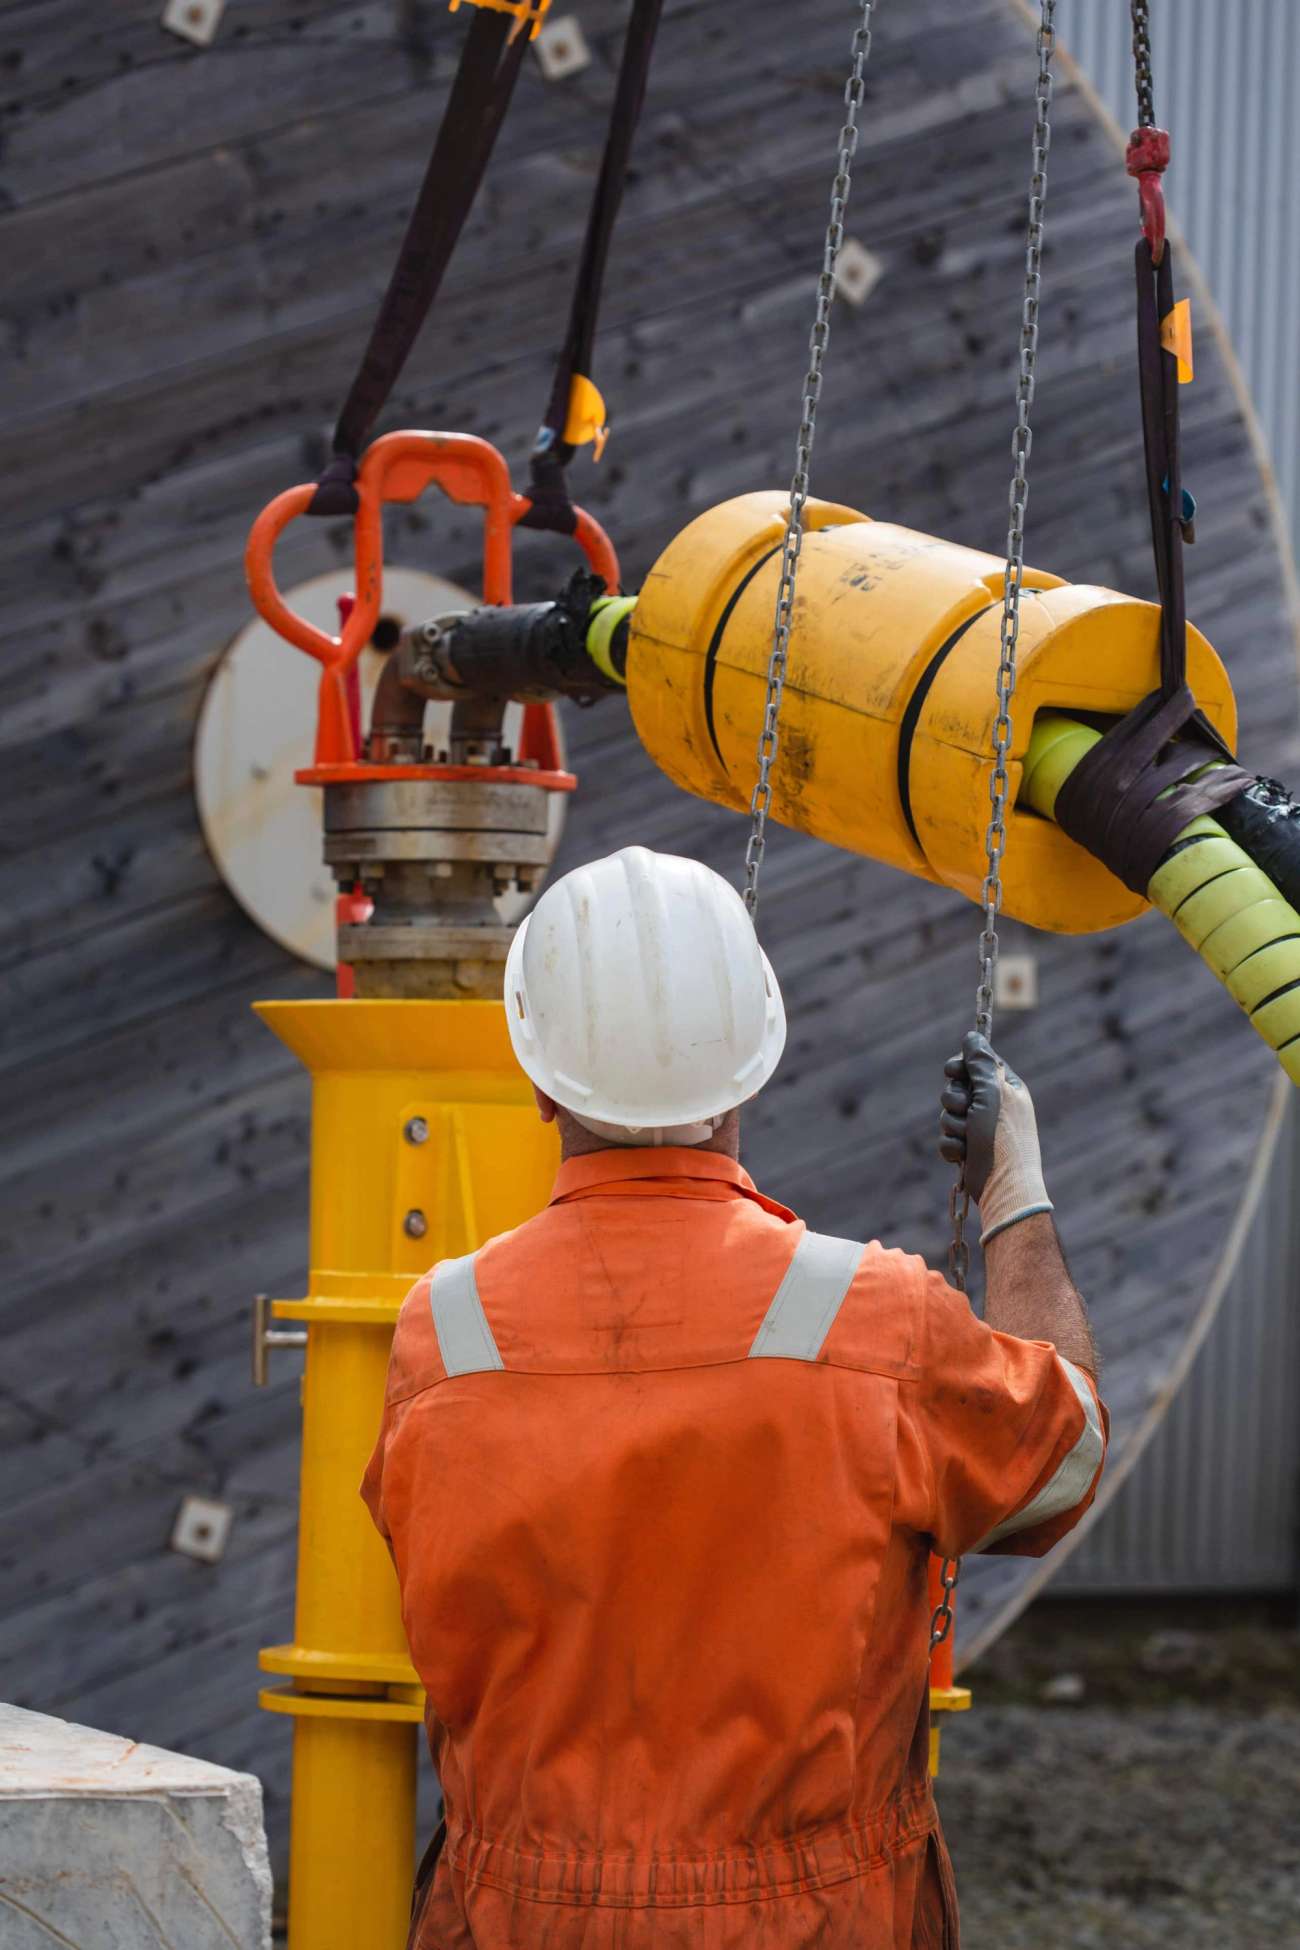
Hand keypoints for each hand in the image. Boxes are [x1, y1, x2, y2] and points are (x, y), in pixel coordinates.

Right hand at [939, 1030, 1053, 1244]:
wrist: (1004, 1187)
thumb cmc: (1003, 1139)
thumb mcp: (993, 1094)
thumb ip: (981, 1063)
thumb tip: (972, 1035)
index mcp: (1005, 1087)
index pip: (974, 1063)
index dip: (960, 1067)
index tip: (955, 1073)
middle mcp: (993, 1106)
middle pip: (954, 1088)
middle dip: (954, 1102)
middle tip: (968, 1113)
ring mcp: (979, 1129)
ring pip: (946, 1114)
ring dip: (953, 1127)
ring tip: (968, 1140)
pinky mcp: (967, 1150)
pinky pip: (945, 1138)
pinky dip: (950, 1147)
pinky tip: (963, 1156)